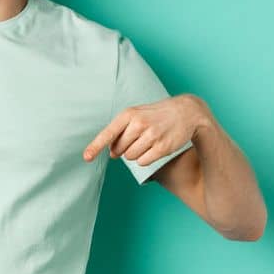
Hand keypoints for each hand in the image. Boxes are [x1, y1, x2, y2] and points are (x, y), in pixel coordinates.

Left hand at [82, 94, 209, 165]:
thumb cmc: (156, 114)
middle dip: (123, 149)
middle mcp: (139, 124)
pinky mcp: (162, 147)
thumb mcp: (136, 114)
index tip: (86, 158)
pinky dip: (144, 159)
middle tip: (136, 139)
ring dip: (134, 154)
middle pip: (118, 150)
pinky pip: (143, 162)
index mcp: (129, 114)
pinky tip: (153, 148)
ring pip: (130, 157)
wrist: (186, 111)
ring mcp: (152, 136)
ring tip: (147, 142)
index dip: (95, 147)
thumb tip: (111, 153)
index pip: (108, 133)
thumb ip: (120, 131)